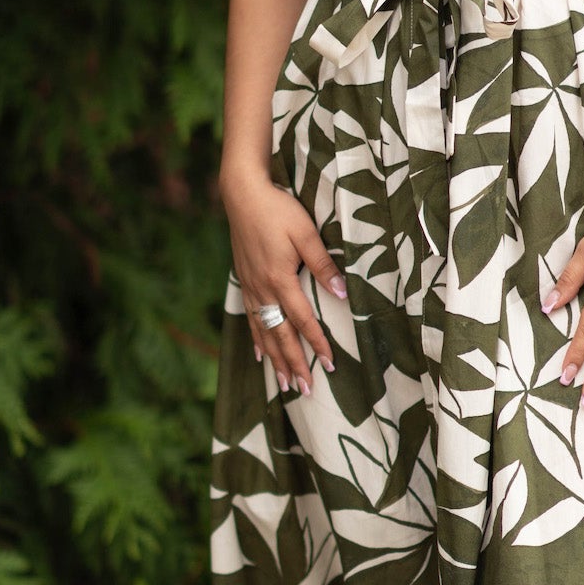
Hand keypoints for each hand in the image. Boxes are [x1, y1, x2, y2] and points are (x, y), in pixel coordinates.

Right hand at [222, 173, 344, 395]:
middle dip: (294, 364)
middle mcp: (263, 289)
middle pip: (281, 335)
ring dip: (276, 359)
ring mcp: (250, 287)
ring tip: (284, 384)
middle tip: (306, 389)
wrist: (242, 194)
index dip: (317, 343)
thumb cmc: (277, 209)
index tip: (330, 365)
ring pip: (264, 332)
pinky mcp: (244, 281)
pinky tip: (261, 354)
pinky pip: (249, 319)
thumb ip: (322, 264)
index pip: (303, 320)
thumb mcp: (305, 231)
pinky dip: (257, 339)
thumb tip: (341, 292)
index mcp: (280, 279)